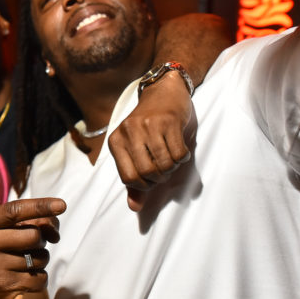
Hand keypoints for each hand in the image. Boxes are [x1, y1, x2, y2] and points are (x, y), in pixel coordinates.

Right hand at [0, 198, 64, 298]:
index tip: (62, 205)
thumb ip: (38, 221)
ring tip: (24, 262)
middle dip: (41, 240)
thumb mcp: (14, 229)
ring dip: (41, 259)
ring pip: (40, 258)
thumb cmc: (7, 249)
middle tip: (31, 245)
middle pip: (34, 235)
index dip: (40, 206)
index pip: (15, 211)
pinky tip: (25, 277)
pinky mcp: (5, 286)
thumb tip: (54, 235)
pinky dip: (40, 277)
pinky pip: (41, 278)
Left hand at [109, 71, 195, 211]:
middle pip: (147, 173)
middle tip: (165, 169)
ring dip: (173, 167)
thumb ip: (135, 180)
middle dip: (160, 177)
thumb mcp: (137, 150)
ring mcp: (148, 125)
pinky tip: (181, 148)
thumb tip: (135, 208)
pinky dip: (183, 157)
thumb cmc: (149, 126)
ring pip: (164, 164)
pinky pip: (179, 153)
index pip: (129, 178)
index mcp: (116, 141)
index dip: (144, 185)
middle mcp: (129, 132)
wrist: (164, 91)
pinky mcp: (168, 121)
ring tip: (173, 158)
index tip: (152, 178)